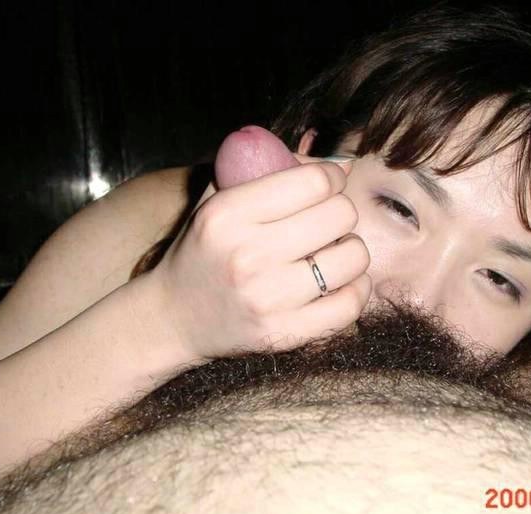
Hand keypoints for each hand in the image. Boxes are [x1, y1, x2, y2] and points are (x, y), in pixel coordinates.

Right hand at [151, 156, 371, 361]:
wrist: (174, 317)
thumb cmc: (204, 250)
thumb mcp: (218, 199)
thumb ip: (267, 169)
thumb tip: (338, 163)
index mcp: (228, 214)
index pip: (314, 181)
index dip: (333, 177)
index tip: (328, 185)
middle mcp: (248, 255)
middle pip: (340, 215)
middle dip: (340, 212)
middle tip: (327, 222)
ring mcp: (268, 299)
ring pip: (352, 258)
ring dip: (350, 250)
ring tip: (331, 253)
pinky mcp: (284, 333)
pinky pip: (350, 304)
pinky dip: (356, 288)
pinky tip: (340, 282)